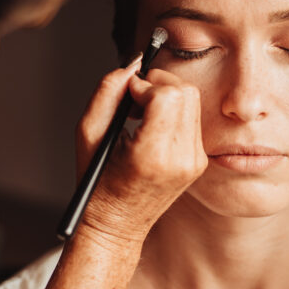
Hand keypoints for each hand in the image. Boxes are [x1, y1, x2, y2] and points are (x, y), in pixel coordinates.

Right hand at [73, 60, 206, 245]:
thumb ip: (108, 91)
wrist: (118, 224)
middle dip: (157, 84)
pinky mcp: (199, 161)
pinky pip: (192, 117)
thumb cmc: (98, 181)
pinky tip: (152, 127)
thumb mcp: (88, 132)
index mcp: (152, 155)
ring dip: (166, 96)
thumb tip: (132, 64)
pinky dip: (173, 112)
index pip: (166, 94)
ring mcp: (194, 162)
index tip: (127, 94)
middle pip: (184, 92)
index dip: (144, 84)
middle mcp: (180, 159)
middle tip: (134, 101)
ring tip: (141, 113)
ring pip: (192, 100)